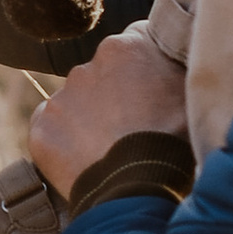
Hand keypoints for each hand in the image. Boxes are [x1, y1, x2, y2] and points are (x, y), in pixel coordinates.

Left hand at [28, 29, 189, 202]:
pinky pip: (53, 129)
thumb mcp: (190, 93)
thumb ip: (178, 65)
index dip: (147, 68)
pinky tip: (87, 159)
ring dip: (89, 118)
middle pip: (103, 75)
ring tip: (112, 148)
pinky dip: (66, 142)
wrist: (135, 187)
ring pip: (76, 103)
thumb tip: (180, 54)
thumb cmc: (173, 141)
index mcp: (125, 49)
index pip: (135, 45)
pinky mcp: (42, 128)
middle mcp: (86, 66)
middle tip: (134, 125)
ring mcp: (60, 98)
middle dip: (116, 94)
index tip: (154, 89)